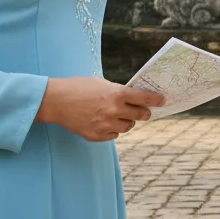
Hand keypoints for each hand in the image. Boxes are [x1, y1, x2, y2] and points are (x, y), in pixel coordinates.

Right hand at [35, 77, 164, 141]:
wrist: (56, 101)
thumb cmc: (78, 87)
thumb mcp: (101, 83)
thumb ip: (118, 91)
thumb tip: (134, 98)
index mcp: (116, 93)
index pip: (144, 98)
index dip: (156, 100)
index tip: (163, 101)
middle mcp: (113, 110)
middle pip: (140, 116)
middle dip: (144, 113)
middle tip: (144, 111)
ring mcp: (105, 125)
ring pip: (127, 127)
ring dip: (127, 122)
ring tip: (118, 115)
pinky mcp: (96, 136)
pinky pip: (113, 135)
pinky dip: (112, 130)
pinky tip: (104, 122)